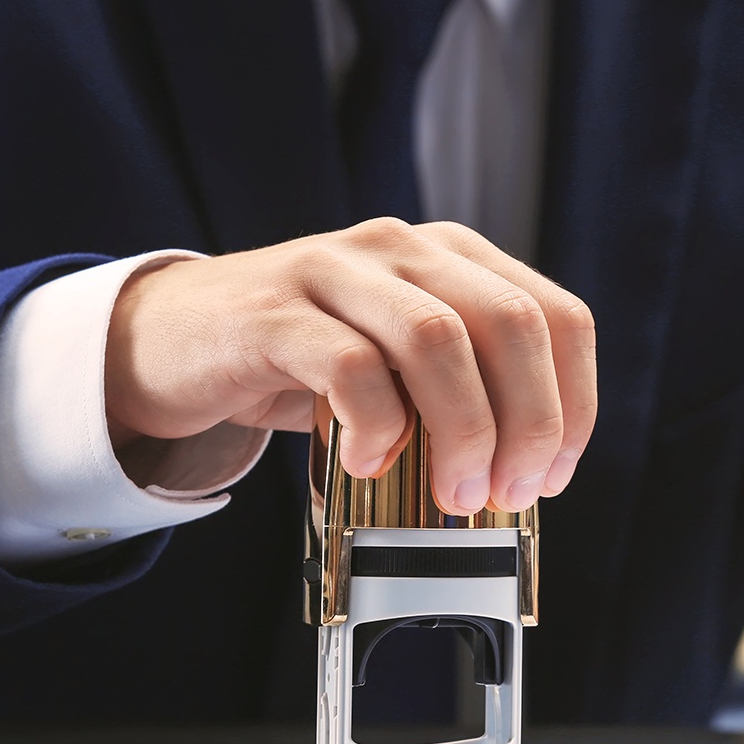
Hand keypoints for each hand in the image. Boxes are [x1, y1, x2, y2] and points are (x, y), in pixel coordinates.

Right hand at [104, 218, 596, 513]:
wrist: (170, 341)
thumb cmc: (302, 366)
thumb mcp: (401, 371)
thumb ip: (463, 395)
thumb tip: (529, 476)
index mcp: (455, 258)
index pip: (558, 317)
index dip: (573, 403)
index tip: (555, 476)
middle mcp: (406, 249)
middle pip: (512, 325)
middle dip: (530, 424)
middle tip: (509, 494)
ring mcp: (339, 269)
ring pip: (440, 339)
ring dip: (465, 432)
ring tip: (454, 494)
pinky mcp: (276, 310)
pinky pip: (352, 365)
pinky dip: (377, 427)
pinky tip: (369, 463)